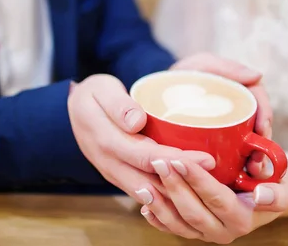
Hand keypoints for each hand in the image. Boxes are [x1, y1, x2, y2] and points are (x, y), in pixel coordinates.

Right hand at [67, 74, 215, 198]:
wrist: (71, 113)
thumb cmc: (92, 96)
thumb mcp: (100, 90)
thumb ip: (118, 104)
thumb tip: (136, 121)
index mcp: (106, 141)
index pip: (146, 156)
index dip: (176, 160)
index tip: (206, 157)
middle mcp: (110, 164)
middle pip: (151, 181)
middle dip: (185, 183)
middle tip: (216, 177)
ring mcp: (114, 174)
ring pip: (148, 194)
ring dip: (177, 196)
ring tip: (208, 191)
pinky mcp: (120, 177)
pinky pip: (144, 194)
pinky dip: (166, 198)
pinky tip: (189, 195)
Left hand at [139, 158, 287, 243]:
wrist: (269, 196)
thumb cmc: (273, 183)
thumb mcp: (282, 185)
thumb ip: (276, 192)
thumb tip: (262, 194)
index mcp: (242, 219)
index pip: (216, 198)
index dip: (196, 179)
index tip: (180, 159)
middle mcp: (223, 231)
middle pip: (193, 211)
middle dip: (173, 187)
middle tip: (158, 162)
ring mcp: (207, 234)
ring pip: (179, 224)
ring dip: (160, 204)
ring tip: (144, 185)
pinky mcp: (196, 232)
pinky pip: (173, 228)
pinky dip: (158, 218)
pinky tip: (144, 203)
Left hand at [172, 53, 273, 175]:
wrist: (159, 91)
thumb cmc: (184, 75)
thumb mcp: (202, 64)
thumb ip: (225, 67)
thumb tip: (257, 75)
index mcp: (241, 93)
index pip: (260, 103)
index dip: (266, 116)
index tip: (263, 129)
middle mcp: (240, 114)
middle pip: (259, 132)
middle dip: (262, 148)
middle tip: (257, 162)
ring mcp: (231, 132)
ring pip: (249, 150)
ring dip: (253, 163)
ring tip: (249, 173)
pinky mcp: (217, 147)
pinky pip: (231, 161)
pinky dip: (235, 171)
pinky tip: (233, 180)